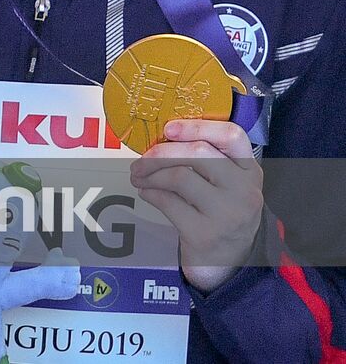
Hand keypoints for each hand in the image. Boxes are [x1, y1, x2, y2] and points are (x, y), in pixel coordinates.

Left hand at [129, 118, 263, 291]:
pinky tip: (145, 192)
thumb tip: (163, 137)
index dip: (198, 126)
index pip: (233, 136)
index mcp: (250, 171)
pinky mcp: (205, 234)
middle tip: (141, 160)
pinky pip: (168, 202)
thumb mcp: (227, 185)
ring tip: (138, 176)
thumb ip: (209, 160)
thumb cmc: (221, 213)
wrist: (229, 263)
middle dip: (161, 152)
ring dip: (150, 173)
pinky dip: (150, 193)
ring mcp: (227, 214)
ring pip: (179, 176)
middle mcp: (244, 190)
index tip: (169, 128)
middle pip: (199, 153)